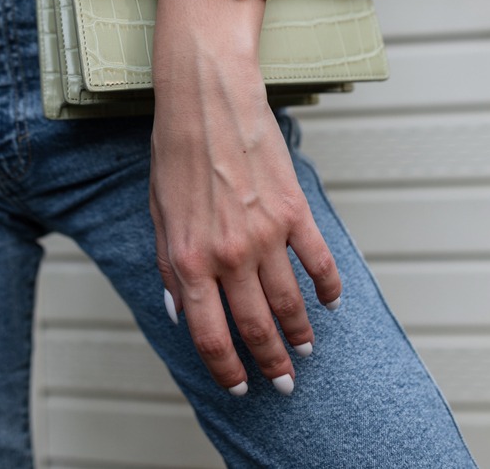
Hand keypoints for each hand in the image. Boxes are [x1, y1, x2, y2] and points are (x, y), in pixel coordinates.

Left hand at [149, 57, 341, 395]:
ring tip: (305, 351)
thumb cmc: (176, 154)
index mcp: (188, 260)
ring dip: (300, 335)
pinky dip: (329, 288)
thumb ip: (168, 269)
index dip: (226, 369)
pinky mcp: (294, 212)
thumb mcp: (158, 216)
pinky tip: (332, 304)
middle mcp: (227, 255)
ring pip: (290, 303)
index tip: (238, 387)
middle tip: (283, 384)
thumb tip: (179, 313)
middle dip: (270, 364)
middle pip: (256, 327)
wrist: (207, 101)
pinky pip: (319, 263)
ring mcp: (265, 236)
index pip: (210, 335)